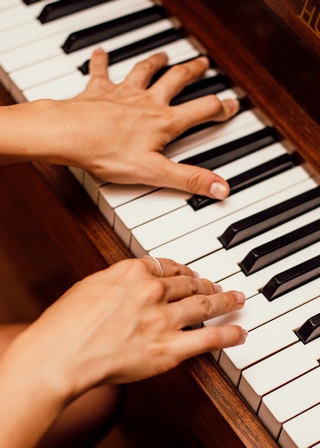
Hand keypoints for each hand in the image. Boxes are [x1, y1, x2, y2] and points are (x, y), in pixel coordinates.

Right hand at [8, 257, 245, 397]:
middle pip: (189, 283)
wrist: (61, 354)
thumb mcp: (91, 286)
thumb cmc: (67, 322)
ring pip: (205, 304)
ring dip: (224, 300)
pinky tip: (239, 331)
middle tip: (216, 285)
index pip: (168, 266)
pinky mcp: (169, 348)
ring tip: (236, 299)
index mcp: (133, 271)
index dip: (183, 270)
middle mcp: (153, 290)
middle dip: (206, 283)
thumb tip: (132, 282)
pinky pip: (208, 338)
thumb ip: (118, 280)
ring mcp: (164, 319)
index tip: (189, 273)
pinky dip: (228, 333)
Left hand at [45, 50, 238, 198]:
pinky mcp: (99, 91)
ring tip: (164, 55)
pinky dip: (102, 61)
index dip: (220, 108)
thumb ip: (189, 179)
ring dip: (157, 61)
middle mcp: (146, 102)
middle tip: (203, 63)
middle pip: (176, 80)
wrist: (69, 135)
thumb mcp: (155, 173)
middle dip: (193, 71)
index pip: (201, 110)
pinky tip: (101, 53)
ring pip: (145, 71)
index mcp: (163, 121)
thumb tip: (220, 188)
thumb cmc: (108, 153)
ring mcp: (123, 93)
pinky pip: (101, 71)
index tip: (231, 104)